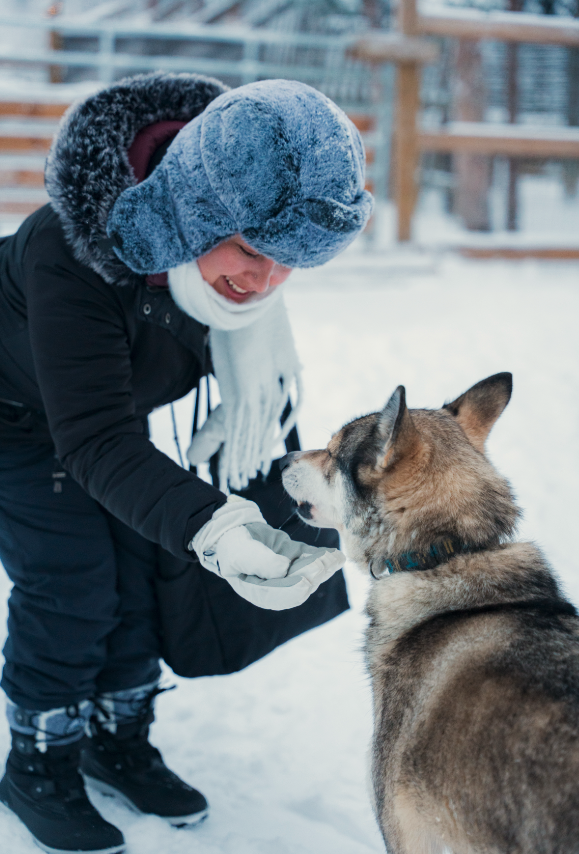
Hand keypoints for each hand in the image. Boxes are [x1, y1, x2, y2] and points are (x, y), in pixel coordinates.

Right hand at [189, 496, 344, 609]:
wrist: (232, 528)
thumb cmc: (232, 543)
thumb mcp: (240, 553)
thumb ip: (261, 562)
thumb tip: (284, 569)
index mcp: (259, 591)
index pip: (281, 596)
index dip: (295, 590)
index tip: (306, 581)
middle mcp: (277, 585)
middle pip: (300, 584)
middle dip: (313, 574)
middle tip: (323, 563)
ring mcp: (287, 570)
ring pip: (309, 572)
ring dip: (323, 566)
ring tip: (334, 558)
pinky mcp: (294, 557)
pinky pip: (311, 558)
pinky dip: (325, 556)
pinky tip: (337, 555)